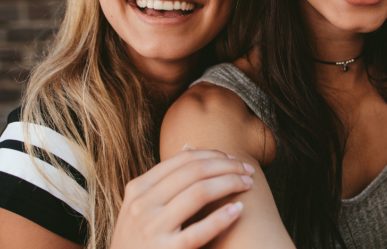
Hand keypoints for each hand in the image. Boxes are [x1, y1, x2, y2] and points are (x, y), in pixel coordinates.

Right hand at [110, 145, 254, 248]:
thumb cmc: (139, 239)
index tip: (234, 159)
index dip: (214, 155)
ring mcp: (151, 229)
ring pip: (199, 192)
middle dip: (227, 166)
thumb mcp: (142, 205)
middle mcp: (142, 205)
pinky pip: (199, 230)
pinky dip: (222, 217)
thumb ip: (165, 179)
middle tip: (248, 170)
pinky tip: (238, 209)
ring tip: (247, 185)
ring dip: (230, 184)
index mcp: (138, 188)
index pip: (183, 160)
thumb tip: (189, 147)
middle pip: (195, 171)